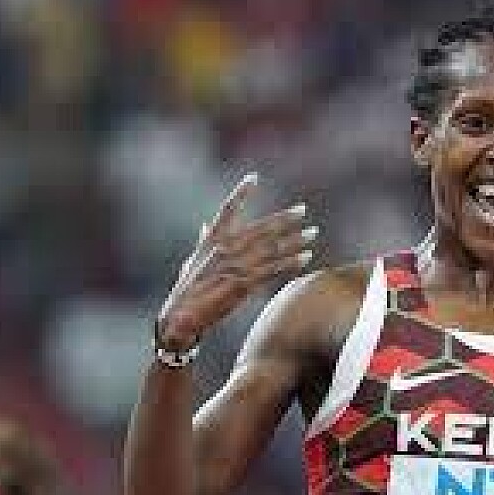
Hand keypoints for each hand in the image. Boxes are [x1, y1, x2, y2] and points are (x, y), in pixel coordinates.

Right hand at [155, 173, 318, 350]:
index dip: (240, 192)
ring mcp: (234, 265)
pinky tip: (306, 257)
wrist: (180, 317)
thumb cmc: (188, 291)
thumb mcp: (194, 261)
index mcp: (211, 240)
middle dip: (284, 218)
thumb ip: (205, 242)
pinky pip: (273, 269)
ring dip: (295, 240)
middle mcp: (224, 248)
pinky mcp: (243, 283)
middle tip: (303, 210)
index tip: (254, 177)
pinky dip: (291, 262)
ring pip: (272, 248)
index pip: (227, 209)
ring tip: (313, 233)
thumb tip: (205, 225)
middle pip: (260, 228)